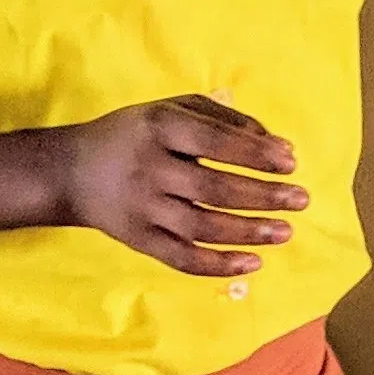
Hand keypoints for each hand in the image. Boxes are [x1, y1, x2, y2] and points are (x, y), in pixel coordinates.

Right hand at [49, 97, 306, 281]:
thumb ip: (222, 118)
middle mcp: (150, 168)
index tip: (290, 162)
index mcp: (159, 127)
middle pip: (214, 188)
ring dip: (248, 232)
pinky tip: (252, 263)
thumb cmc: (134, 134)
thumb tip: (274, 142)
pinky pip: (181, 258)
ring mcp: (143, 208)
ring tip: (285, 231)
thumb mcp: (170, 109)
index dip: (255, 153)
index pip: (214, 142)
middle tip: (301, 200)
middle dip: (263, 196)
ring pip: (201, 226)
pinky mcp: (138, 240)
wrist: (72, 171)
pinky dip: (217, 265)